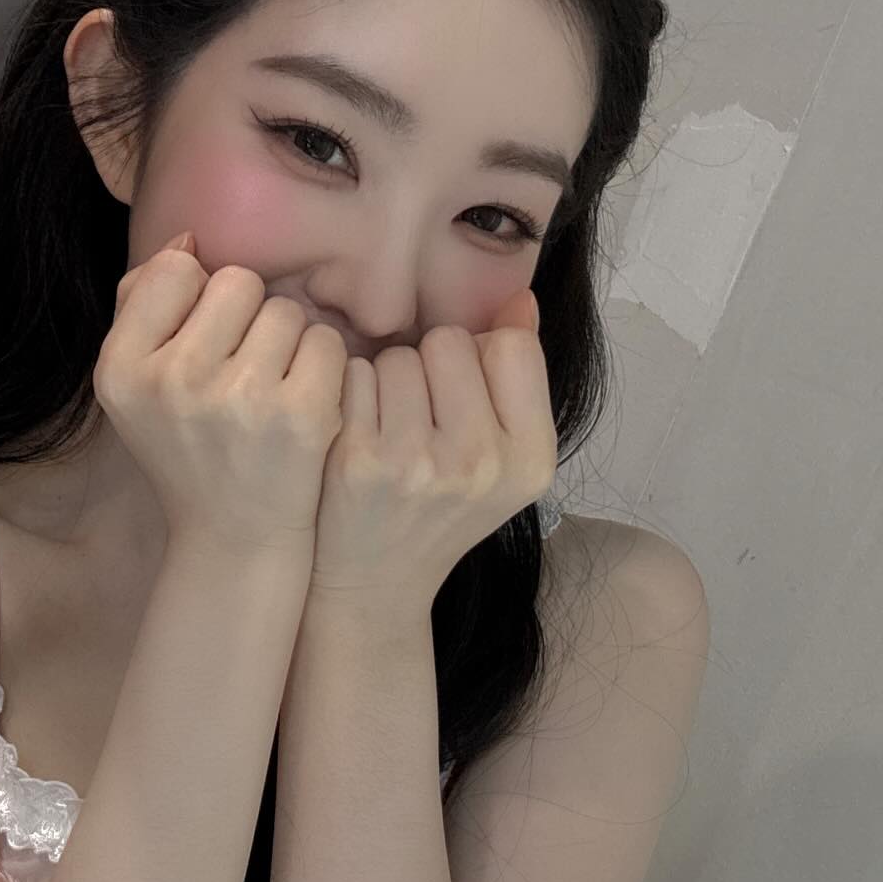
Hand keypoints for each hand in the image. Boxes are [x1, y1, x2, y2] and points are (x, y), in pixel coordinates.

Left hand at [307, 288, 556, 604]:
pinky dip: (352, 394)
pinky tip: (356, 434)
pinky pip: (355, 375)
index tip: (462, 395)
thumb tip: (518, 299)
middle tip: (421, 416)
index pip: (511, 346)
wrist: (375, 582)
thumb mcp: (502, 457)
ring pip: (399, 356)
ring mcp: (418, 462)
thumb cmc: (440, 509)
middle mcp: (481, 462)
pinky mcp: (360, 460)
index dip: (480, 358)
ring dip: (388, 378)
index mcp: (530, 459)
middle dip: (431, 364)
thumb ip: (518, 377)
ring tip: (389, 428)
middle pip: (451, 342)